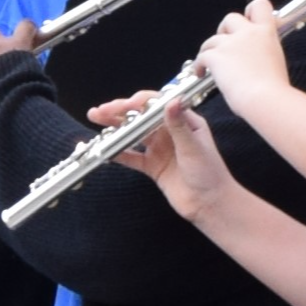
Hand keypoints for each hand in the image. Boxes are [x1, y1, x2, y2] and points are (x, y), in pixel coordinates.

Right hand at [106, 92, 237, 219]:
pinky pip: (131, 157)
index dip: (139, 103)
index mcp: (185, 121)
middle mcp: (170, 132)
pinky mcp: (152, 166)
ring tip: (96, 120)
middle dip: (120, 112)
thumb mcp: (194, 147)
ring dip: (115, 128)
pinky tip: (104, 149)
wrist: (209, 204)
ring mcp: (159, 148)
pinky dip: (118, 153)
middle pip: (141, 117)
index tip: (125, 105)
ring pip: (133, 134)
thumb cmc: (209, 173)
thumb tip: (170, 101)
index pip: (158, 104)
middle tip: (101, 111)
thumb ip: (179, 125)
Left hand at [187, 0, 288, 107]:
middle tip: (225, 48)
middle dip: (224, 30)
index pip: (260, 5)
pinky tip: (201, 73)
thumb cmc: (274, 88)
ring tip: (209, 66)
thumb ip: (265, 51)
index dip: (250, 11)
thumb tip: (260, 55)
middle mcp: (248, 33)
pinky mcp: (216, 56)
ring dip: (209, 51)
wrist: (266, 99)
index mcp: (266, 32)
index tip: (247, 22)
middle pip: (230, 17)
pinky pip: (201, 56)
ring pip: (212, 40)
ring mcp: (231, 43)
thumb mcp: (276, 60)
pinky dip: (199, 65)